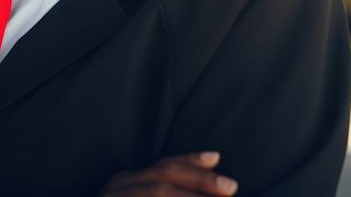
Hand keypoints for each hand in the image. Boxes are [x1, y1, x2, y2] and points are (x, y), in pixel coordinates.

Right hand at [98, 151, 238, 195]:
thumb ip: (168, 193)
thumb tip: (210, 183)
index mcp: (127, 182)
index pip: (164, 166)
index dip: (191, 160)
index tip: (216, 157)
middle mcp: (119, 186)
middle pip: (164, 175)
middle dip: (200, 179)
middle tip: (231, 187)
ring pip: (158, 191)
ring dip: (191, 196)